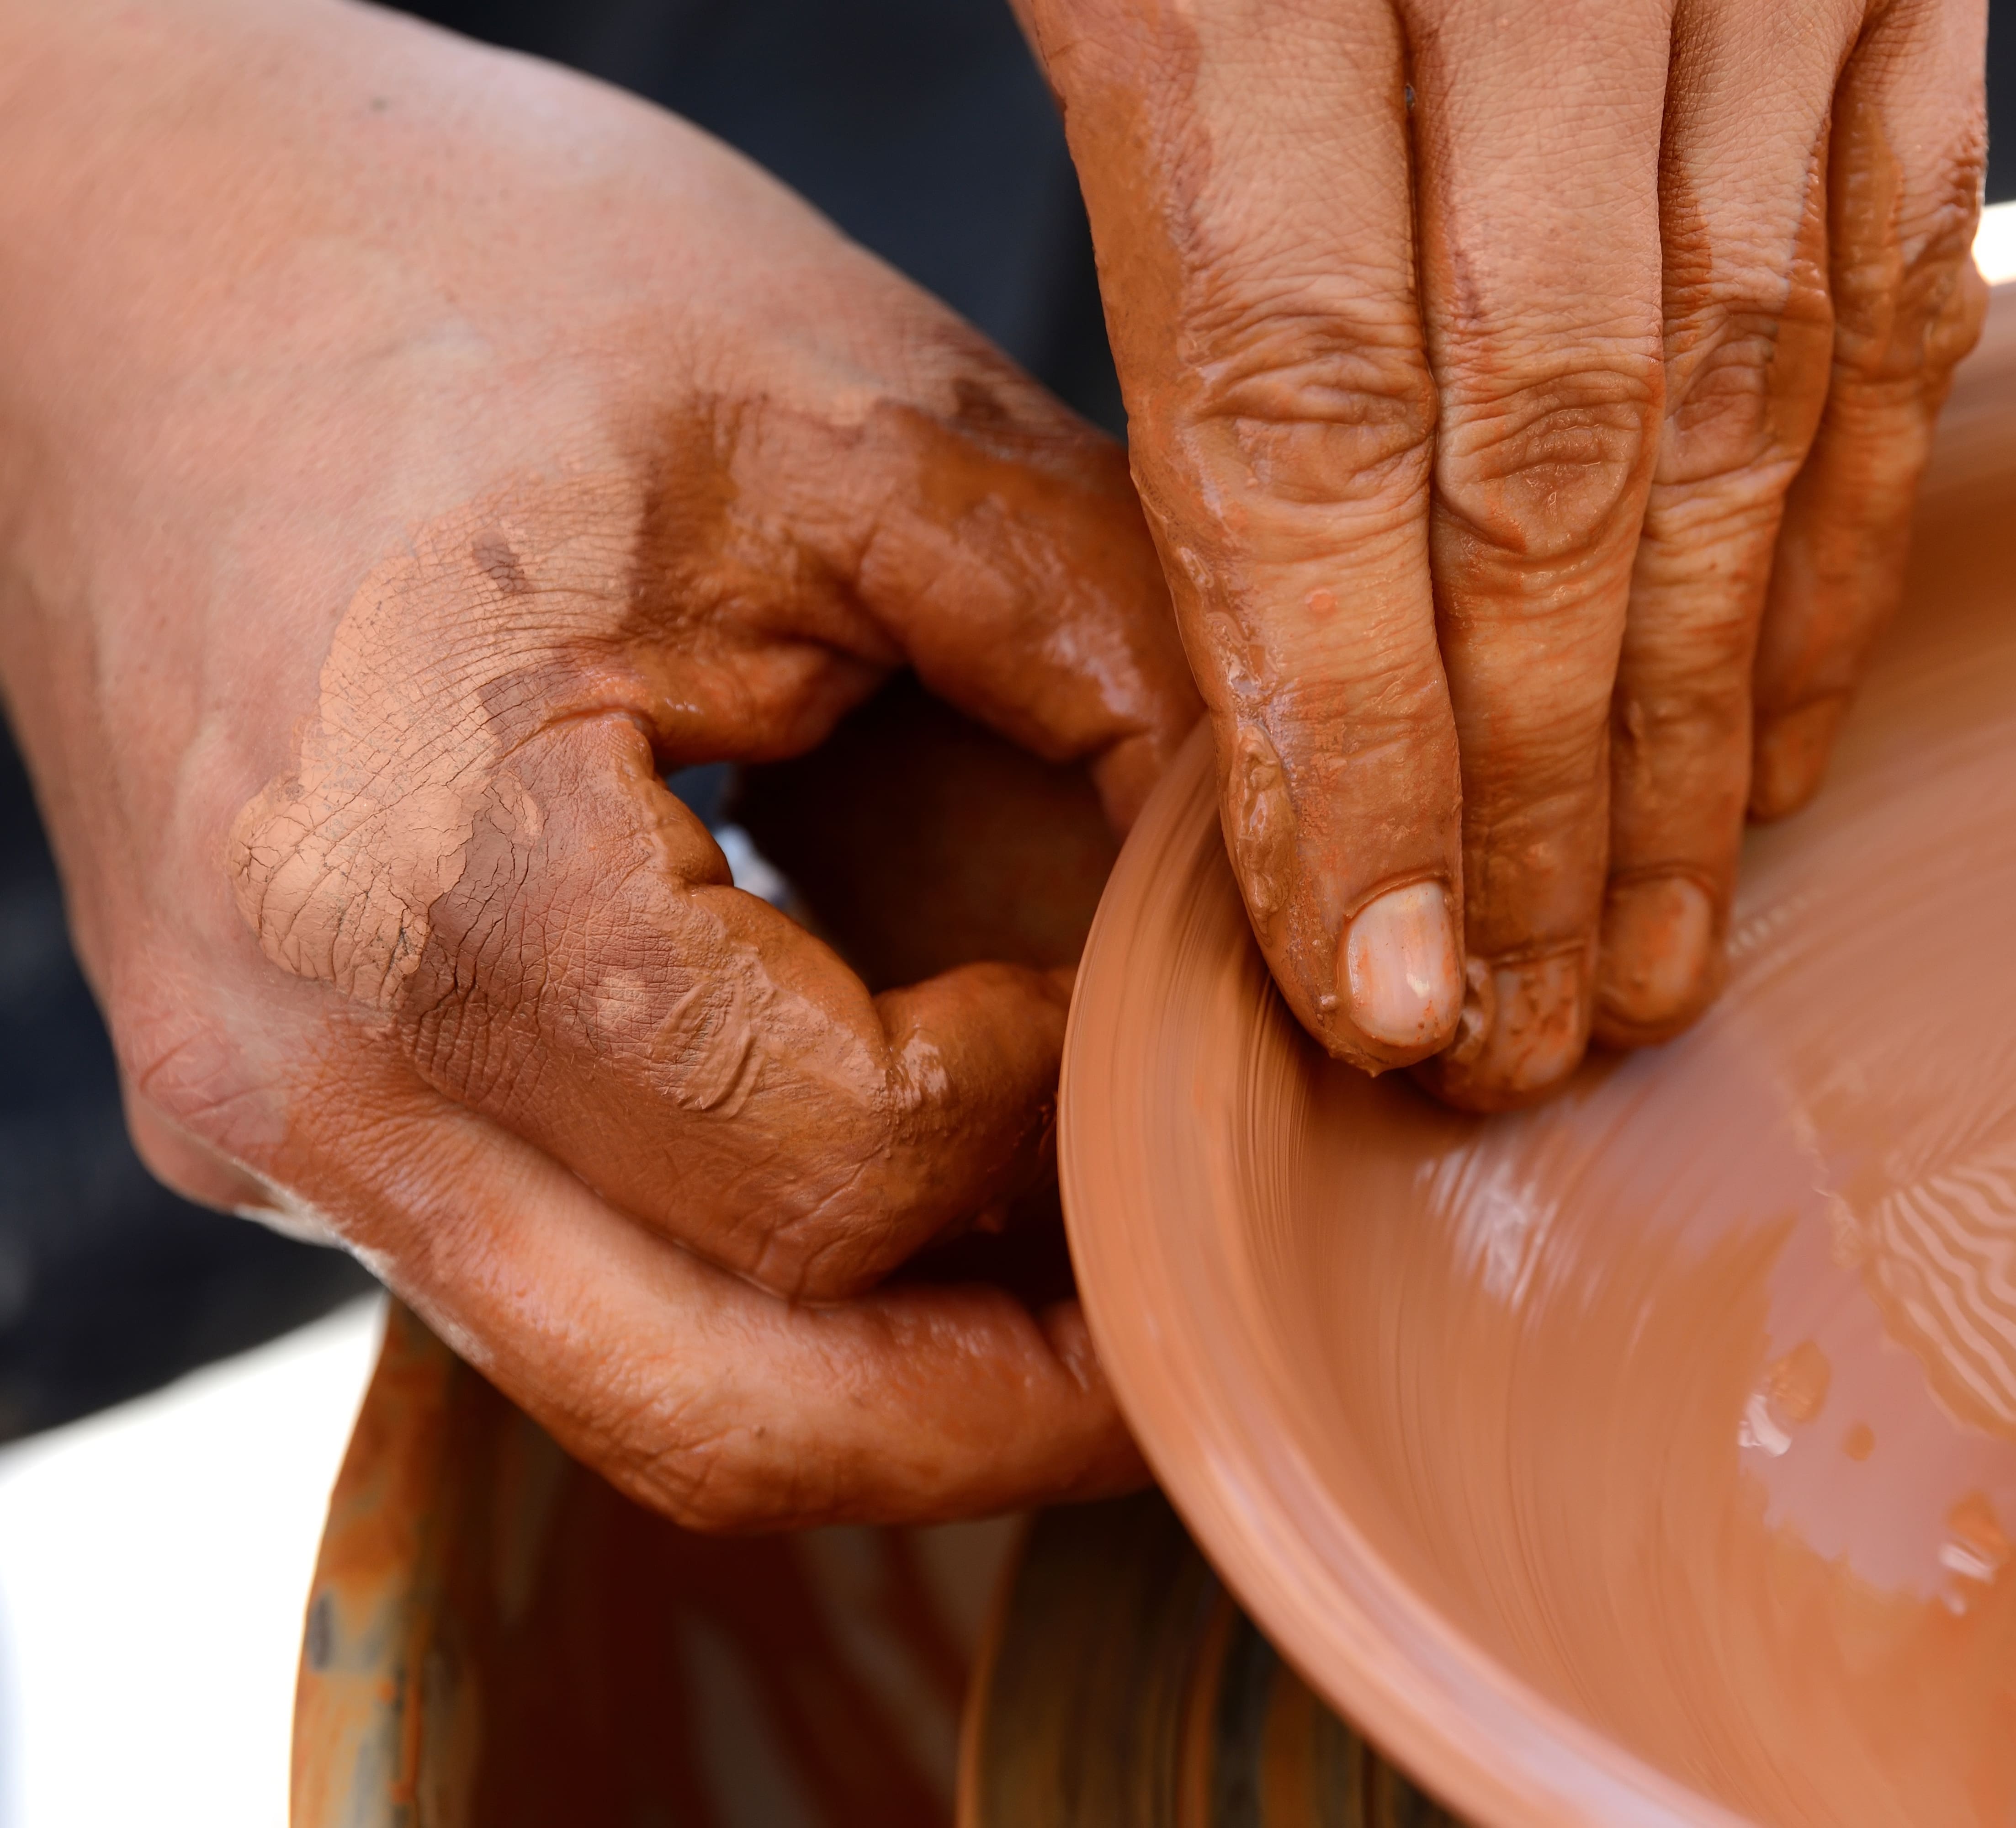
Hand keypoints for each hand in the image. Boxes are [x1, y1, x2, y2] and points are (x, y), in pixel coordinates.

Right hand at [0, 0, 1196, 1525]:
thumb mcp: (854, 416)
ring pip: (640, 1396)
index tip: (1136, 1007)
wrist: (136, 253)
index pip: (827, 1173)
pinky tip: (908, 1172)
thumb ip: (1112, 657)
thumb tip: (1303, 885)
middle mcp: (301, 1072)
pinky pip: (565, 1287)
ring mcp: (267, 1122)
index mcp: (423, 881)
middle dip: (1000, 1415)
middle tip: (1195, 1350)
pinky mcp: (282, 1113)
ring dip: (892, 1383)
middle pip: (720, 1412)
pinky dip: (767, 1283)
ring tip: (1081, 1287)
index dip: (1042, 1119)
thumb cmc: (475, 274)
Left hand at [1021, 0, 1986, 1107]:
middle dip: (1535, 793)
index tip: (1377, 978)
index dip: (1351, 740)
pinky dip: (1851, 517)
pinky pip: (1896, 277)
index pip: (1315, 435)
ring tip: (1665, 950)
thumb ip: (1178, 233)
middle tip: (1525, 1035)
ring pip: (1743, 407)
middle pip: (1547, 473)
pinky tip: (1798, 708)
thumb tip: (1246, 628)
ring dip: (1709, 716)